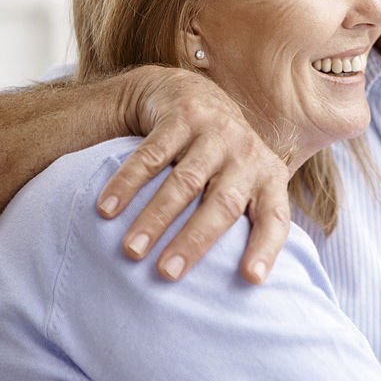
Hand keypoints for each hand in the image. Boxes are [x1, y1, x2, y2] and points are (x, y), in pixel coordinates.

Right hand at [97, 66, 290, 282]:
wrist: (194, 94)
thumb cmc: (224, 159)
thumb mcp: (247, 183)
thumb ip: (248, 221)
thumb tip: (242, 285)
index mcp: (269, 177)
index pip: (275, 218)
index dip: (266, 248)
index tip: (251, 280)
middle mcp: (247, 154)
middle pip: (223, 204)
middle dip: (195, 240)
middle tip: (167, 274)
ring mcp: (216, 132)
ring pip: (184, 181)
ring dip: (155, 217)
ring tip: (131, 250)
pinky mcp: (183, 115)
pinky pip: (151, 154)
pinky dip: (127, 183)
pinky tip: (105, 209)